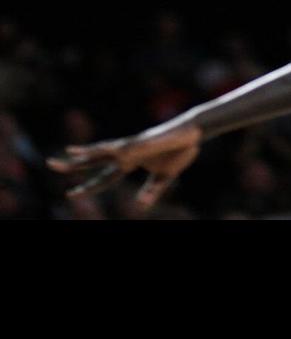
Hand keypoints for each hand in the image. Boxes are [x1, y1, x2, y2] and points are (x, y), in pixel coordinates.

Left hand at [47, 122, 202, 213]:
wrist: (192, 133)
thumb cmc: (179, 151)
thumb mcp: (164, 177)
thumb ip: (152, 190)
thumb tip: (140, 205)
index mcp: (129, 163)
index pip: (104, 178)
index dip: (88, 187)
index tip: (71, 194)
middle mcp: (124, 153)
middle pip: (94, 161)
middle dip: (72, 165)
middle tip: (50, 164)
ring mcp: (129, 146)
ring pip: (101, 151)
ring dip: (84, 153)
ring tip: (64, 155)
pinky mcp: (138, 142)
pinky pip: (117, 147)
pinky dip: (103, 149)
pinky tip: (88, 150)